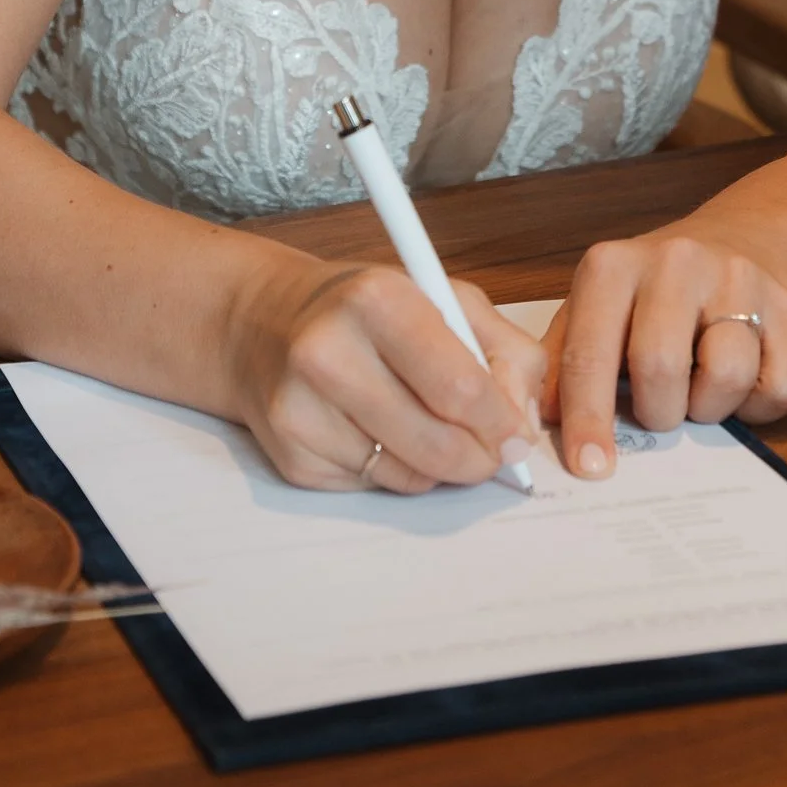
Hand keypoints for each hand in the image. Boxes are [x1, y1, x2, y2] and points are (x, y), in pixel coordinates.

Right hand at [228, 247, 545, 492]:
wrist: (264, 321)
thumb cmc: (369, 309)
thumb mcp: (447, 298)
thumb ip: (506, 353)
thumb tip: (522, 429)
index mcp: (377, 299)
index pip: (460, 387)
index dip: (501, 423)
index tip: (515, 435)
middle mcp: (328, 351)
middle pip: (438, 444)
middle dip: (479, 458)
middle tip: (488, 451)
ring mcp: (301, 409)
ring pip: (410, 476)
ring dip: (436, 465)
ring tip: (424, 423)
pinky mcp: (290, 456)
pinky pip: (374, 488)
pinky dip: (393, 471)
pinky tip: (376, 430)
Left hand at [541, 207, 786, 477]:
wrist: (750, 235)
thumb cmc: (657, 288)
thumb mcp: (599, 303)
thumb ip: (567, 356)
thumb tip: (545, 420)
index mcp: (613, 265)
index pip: (591, 352)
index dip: (588, 417)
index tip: (589, 467)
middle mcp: (675, 262)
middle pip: (659, 367)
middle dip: (657, 412)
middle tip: (660, 411)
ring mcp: (738, 279)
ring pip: (725, 377)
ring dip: (708, 407)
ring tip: (700, 387)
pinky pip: (778, 389)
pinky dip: (756, 406)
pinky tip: (743, 379)